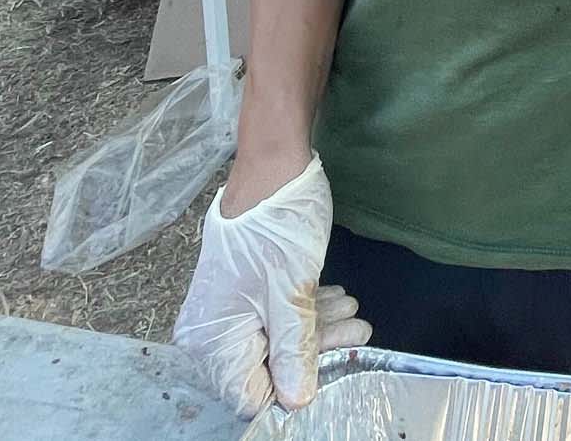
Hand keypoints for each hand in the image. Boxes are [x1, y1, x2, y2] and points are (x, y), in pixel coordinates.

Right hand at [173, 155, 372, 419]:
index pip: (249, 393)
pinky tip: (337, 299)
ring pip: (276, 339)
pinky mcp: (246, 290)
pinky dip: (306, 312)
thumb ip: (294, 351)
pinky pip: (275, 315)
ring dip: (318, 329)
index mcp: (211, 340)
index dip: (291, 389)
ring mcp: (228, 309)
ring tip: (355, 311)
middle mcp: (212, 332)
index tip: (333, 373)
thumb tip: (296, 401)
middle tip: (359, 331)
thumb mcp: (291, 295)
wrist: (271, 168)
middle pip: (266, 366)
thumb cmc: (276, 232)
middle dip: (315, 352)